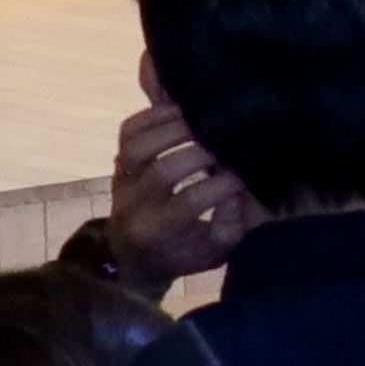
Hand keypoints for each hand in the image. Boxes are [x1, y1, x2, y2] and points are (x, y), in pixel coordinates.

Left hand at [102, 95, 253, 285]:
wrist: (130, 253)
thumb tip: (238, 190)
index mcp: (157, 232)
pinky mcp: (119, 162)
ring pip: (139, 146)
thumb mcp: (211, 254)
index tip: (245, 176)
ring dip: (173, 129)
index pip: (190, 202)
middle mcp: (133, 204)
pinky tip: (180, 110)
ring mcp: (122, 179)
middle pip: (162, 171)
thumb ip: (229, 227)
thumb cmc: (178, 253)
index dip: (222, 185)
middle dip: (200, 153)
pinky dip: (153, 116)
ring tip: (203, 121)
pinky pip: (129, 131)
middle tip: (227, 144)